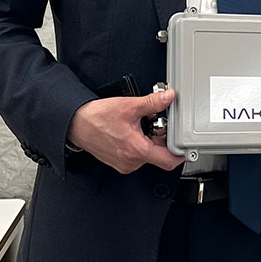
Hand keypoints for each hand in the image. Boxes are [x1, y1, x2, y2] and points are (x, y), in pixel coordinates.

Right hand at [67, 88, 183, 173]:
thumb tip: (168, 97)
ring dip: (149, 140)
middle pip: (159, 155)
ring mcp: (125, 163)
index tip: (184, 144)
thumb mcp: (129, 106)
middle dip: (161, 138)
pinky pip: (137, 155)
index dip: (179, 153)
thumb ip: (152, 103)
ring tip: (140, 125)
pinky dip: (139, 143)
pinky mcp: (119, 162)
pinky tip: (132, 131)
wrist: (76, 124)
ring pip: (148, 154)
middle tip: (155, 123)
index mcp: (136, 150)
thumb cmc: (97, 117)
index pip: (168, 161)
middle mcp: (131, 161)